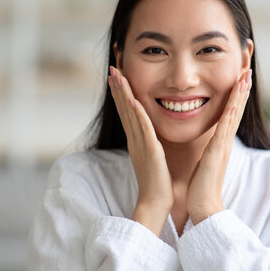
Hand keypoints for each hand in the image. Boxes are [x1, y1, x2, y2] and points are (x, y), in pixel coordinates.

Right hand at [108, 66, 172, 234]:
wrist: (156, 201)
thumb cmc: (158, 182)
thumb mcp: (153, 156)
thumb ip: (150, 143)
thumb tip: (151, 135)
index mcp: (137, 139)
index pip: (127, 112)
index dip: (121, 94)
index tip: (118, 77)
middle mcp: (135, 139)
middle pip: (124, 108)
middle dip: (118, 88)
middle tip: (112, 69)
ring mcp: (140, 143)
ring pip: (130, 113)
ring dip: (123, 93)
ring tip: (117, 76)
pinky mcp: (150, 150)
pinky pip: (142, 127)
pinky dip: (136, 112)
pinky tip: (132, 99)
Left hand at [186, 69, 251, 223]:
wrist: (203, 207)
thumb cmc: (202, 184)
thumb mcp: (205, 157)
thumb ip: (209, 144)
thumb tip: (209, 135)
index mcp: (221, 139)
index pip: (230, 109)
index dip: (236, 90)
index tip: (240, 71)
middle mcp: (225, 140)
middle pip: (237, 107)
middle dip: (242, 85)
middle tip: (248, 64)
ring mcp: (223, 147)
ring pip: (234, 115)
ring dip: (240, 95)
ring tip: (245, 75)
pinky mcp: (216, 155)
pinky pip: (223, 133)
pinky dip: (229, 118)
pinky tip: (232, 105)